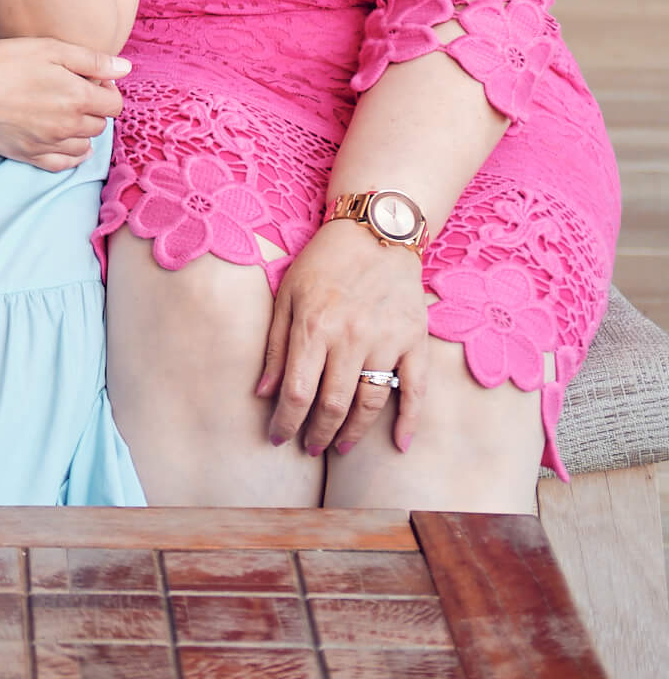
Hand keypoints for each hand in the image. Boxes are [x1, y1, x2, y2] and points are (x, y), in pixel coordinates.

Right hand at [0, 35, 127, 170]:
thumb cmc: (5, 62)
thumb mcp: (51, 49)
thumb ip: (92, 60)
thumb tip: (126, 69)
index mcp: (78, 98)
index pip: (114, 105)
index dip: (107, 89)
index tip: (90, 79)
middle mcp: (68, 127)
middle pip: (100, 124)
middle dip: (94, 108)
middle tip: (72, 90)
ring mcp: (49, 145)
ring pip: (84, 145)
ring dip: (82, 130)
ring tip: (64, 111)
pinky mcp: (29, 156)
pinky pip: (62, 164)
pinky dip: (70, 154)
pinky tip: (62, 139)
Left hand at [257, 220, 429, 456]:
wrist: (375, 230)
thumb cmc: (323, 261)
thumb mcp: (288, 294)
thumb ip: (275, 345)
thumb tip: (263, 394)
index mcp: (314, 326)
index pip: (296, 393)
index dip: (285, 423)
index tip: (277, 439)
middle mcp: (351, 337)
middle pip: (333, 405)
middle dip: (317, 435)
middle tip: (309, 448)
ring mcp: (387, 340)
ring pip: (371, 402)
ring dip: (353, 433)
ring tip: (339, 446)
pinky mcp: (415, 340)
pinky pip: (416, 389)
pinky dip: (410, 420)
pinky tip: (399, 443)